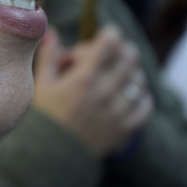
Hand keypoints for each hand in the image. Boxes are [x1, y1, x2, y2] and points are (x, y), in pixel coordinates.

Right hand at [33, 26, 153, 156]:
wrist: (50, 155)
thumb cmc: (43, 116)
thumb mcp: (42, 83)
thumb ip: (50, 55)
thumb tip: (52, 31)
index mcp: (83, 78)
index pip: (108, 45)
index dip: (111, 34)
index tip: (108, 33)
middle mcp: (104, 92)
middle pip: (129, 59)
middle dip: (124, 50)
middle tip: (116, 51)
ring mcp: (117, 111)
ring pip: (138, 81)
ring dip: (132, 72)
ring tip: (121, 74)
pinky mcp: (125, 129)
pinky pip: (144, 107)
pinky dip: (142, 97)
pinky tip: (134, 95)